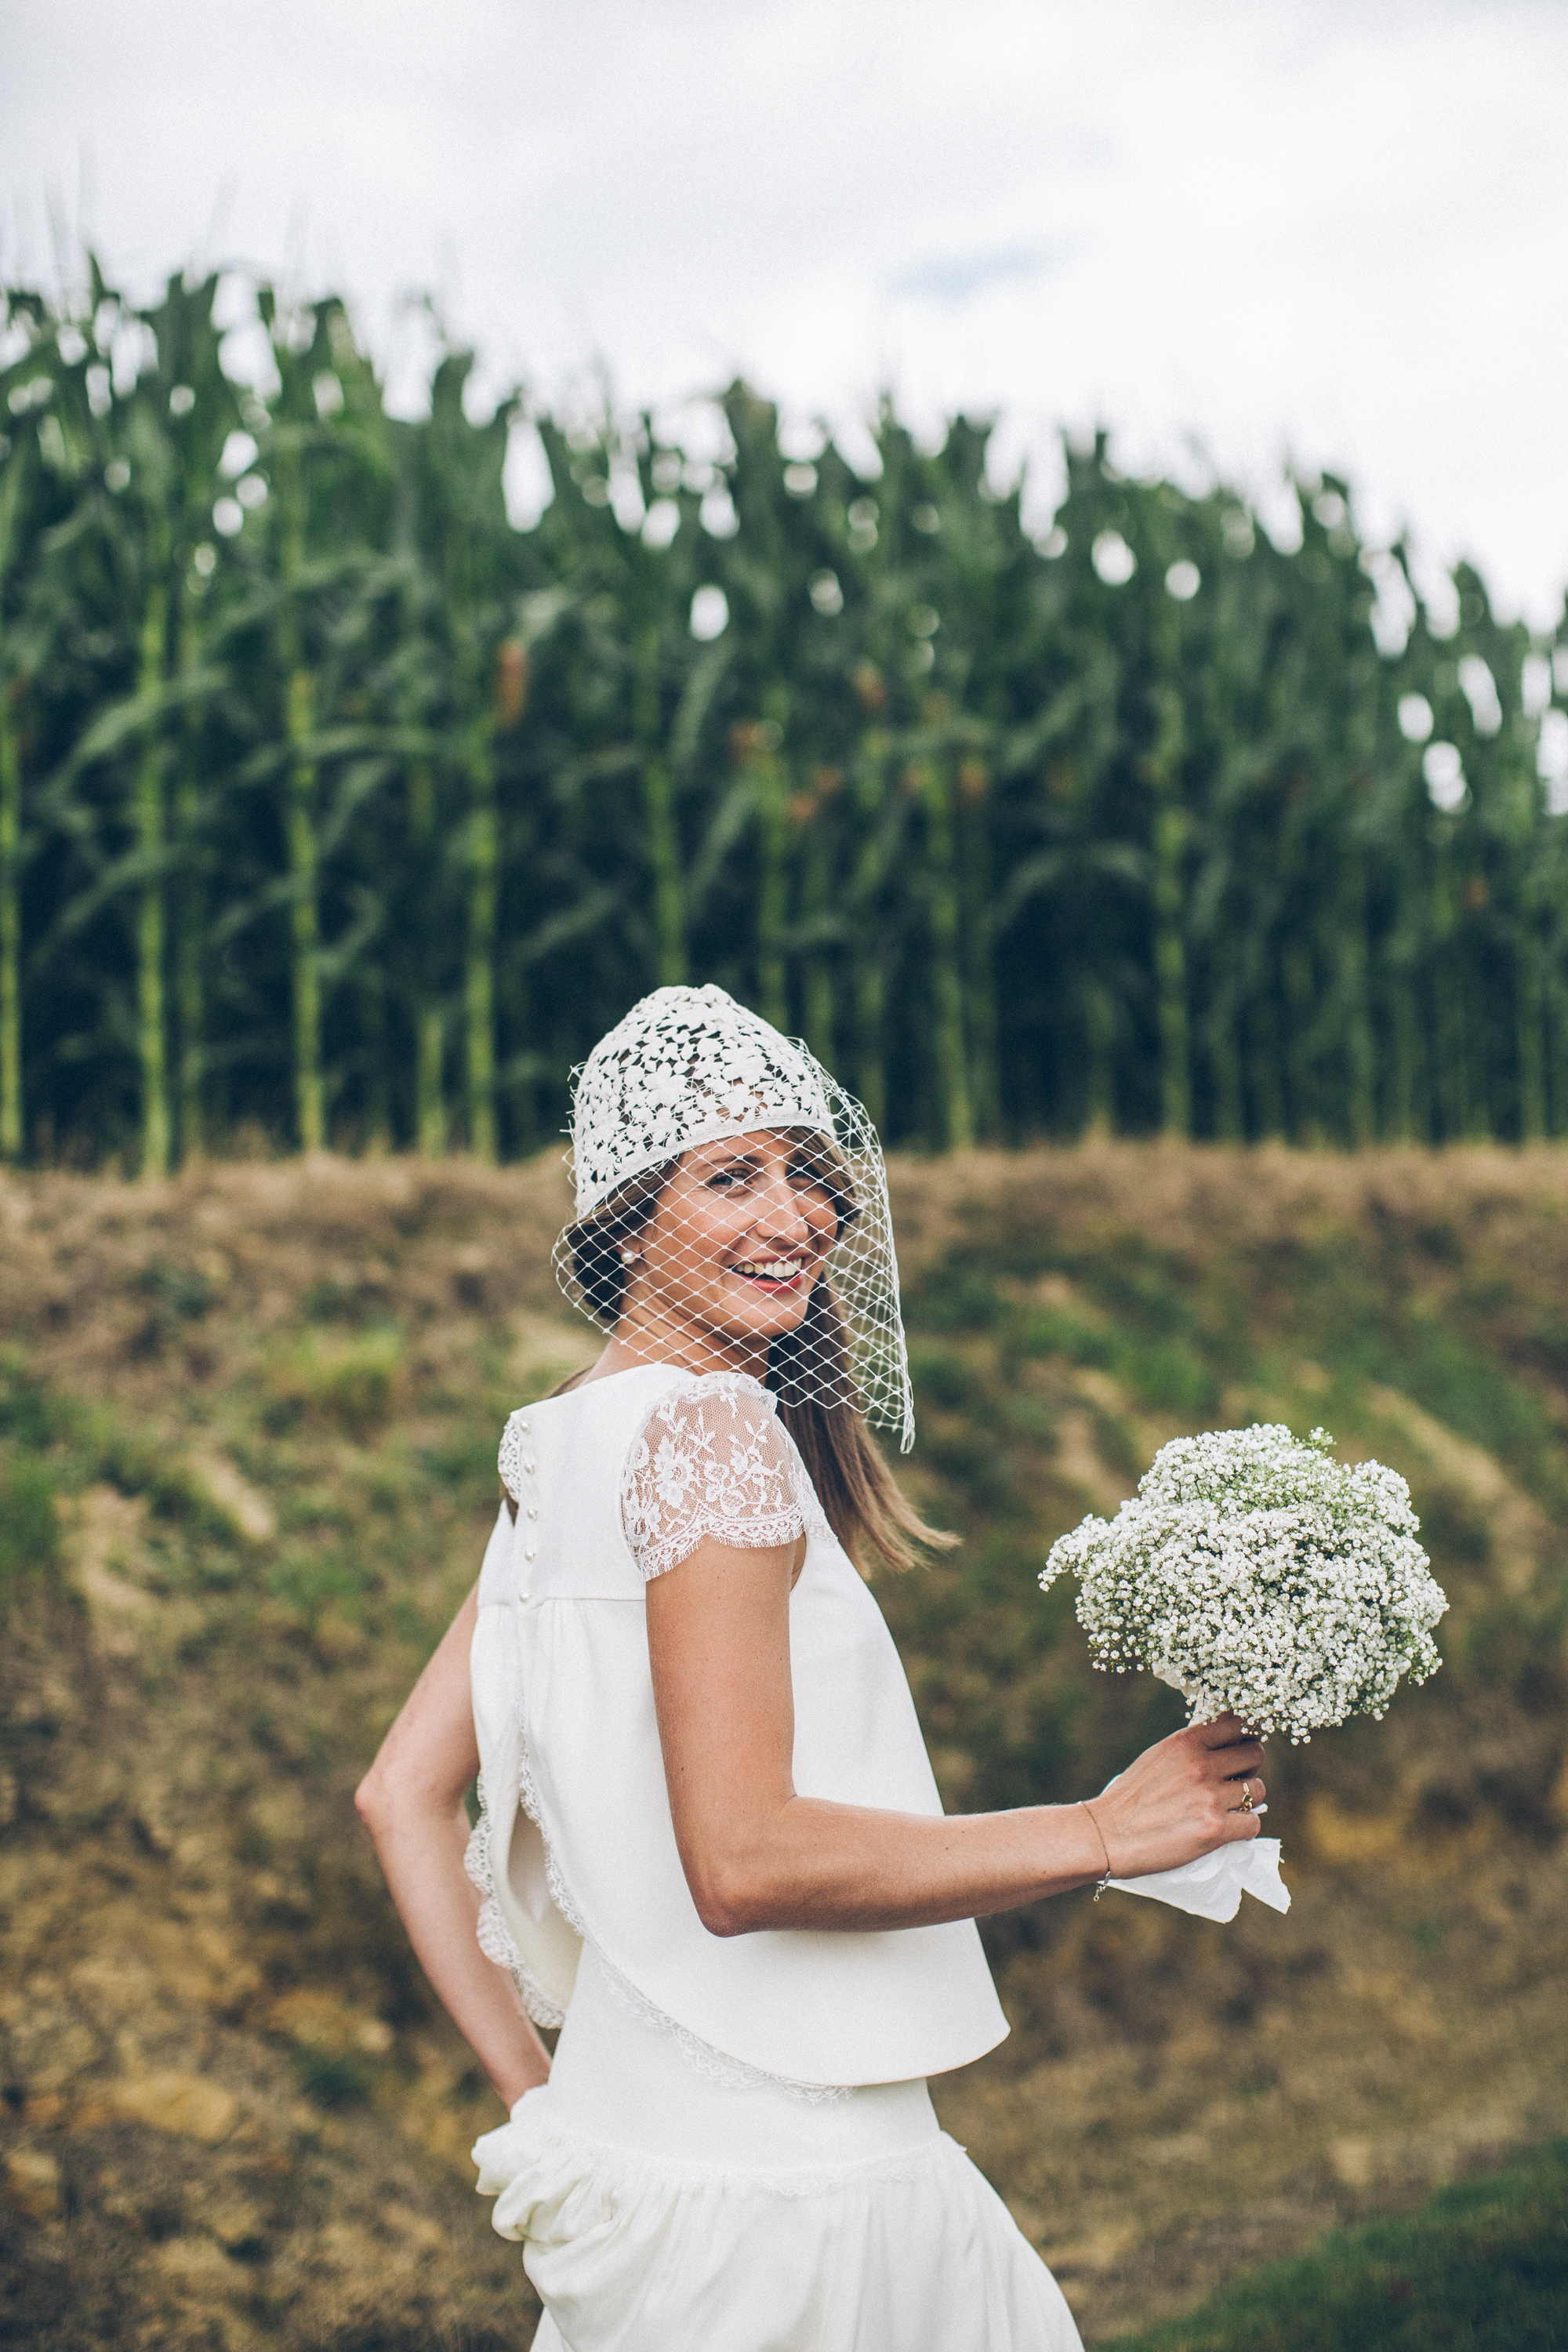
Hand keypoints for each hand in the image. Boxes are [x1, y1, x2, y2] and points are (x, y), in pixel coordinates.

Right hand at [1083, 1715, 1265, 1880]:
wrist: (1109, 1834)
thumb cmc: (1132, 1796)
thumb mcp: (1159, 1756)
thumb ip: (1192, 1747)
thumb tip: (1227, 1743)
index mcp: (1185, 1742)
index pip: (1238, 1723)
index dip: (1246, 1735)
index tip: (1241, 1748)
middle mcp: (1201, 1764)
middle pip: (1255, 1754)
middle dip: (1250, 1767)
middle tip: (1236, 1780)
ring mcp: (1209, 1797)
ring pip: (1258, 1790)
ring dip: (1248, 1799)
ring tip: (1229, 1807)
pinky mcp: (1214, 1829)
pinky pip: (1253, 1823)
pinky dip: (1245, 1827)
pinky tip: (1228, 1828)